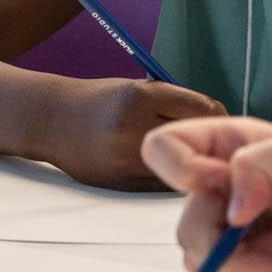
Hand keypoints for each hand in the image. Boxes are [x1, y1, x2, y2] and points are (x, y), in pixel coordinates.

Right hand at [45, 76, 226, 189]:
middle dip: (210, 139)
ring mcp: (124, 161)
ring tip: (193, 154)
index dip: (217, 113)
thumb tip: (219, 120)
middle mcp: (132, 130)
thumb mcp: (136, 88)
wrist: (51, 121)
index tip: (220, 117)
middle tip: (216, 139)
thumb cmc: (99, 99)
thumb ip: (173, 102)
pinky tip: (170, 169)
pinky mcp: (120, 184)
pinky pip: (163, 184)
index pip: (201, 108)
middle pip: (197, 139)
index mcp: (139, 98)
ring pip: (184, 167)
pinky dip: (173, 178)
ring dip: (194, 162)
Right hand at [142, 117, 271, 271]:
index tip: (217, 186)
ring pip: (196, 256)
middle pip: (183, 217)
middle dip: (223, 236)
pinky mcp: (246, 265)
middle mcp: (224, 186)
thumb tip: (231, 210)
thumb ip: (256, 165)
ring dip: (245, 262)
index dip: (179, 171)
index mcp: (232, 146)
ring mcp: (232, 229)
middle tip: (269, 227)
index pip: (165, 147)